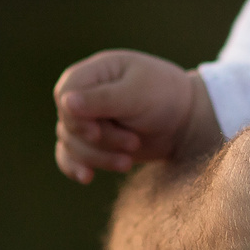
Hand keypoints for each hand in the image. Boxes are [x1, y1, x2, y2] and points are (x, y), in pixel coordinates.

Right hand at [54, 51, 214, 182]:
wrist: (184, 121)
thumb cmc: (164, 97)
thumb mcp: (137, 94)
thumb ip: (101, 98)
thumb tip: (65, 102)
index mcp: (94, 72)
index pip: (65, 94)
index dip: (76, 117)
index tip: (98, 131)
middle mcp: (84, 94)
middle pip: (68, 124)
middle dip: (100, 141)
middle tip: (133, 143)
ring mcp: (86, 118)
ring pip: (70, 143)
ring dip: (99, 157)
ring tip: (128, 162)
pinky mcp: (90, 141)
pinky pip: (68, 155)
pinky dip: (76, 167)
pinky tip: (87, 177)